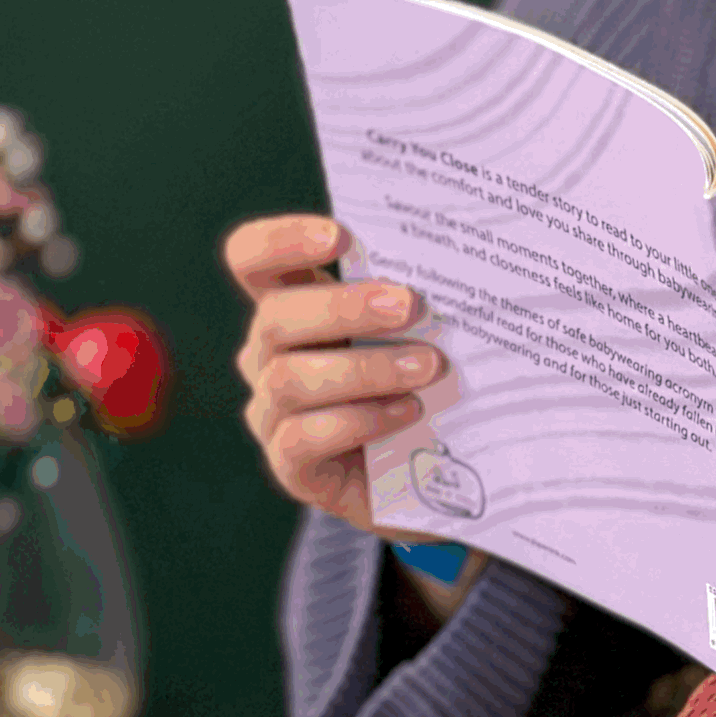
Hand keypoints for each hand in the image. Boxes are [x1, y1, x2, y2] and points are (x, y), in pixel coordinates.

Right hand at [225, 214, 448, 542]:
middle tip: (410, 305)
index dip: (279, 240)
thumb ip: (418, 301)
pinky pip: (302, 438)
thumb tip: (464, 264)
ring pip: (289, 379)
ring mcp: (273, 413)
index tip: (338, 236)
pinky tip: (408, 412)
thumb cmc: (426, 388)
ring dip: (365, 368)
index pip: (251, 261)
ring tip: (428, 366)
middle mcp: (270, 356)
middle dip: (343, 307)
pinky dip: (359, 420)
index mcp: (295, 308)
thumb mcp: (422, 336)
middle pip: (275, 318)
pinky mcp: (291, 467)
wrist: (433, 479)